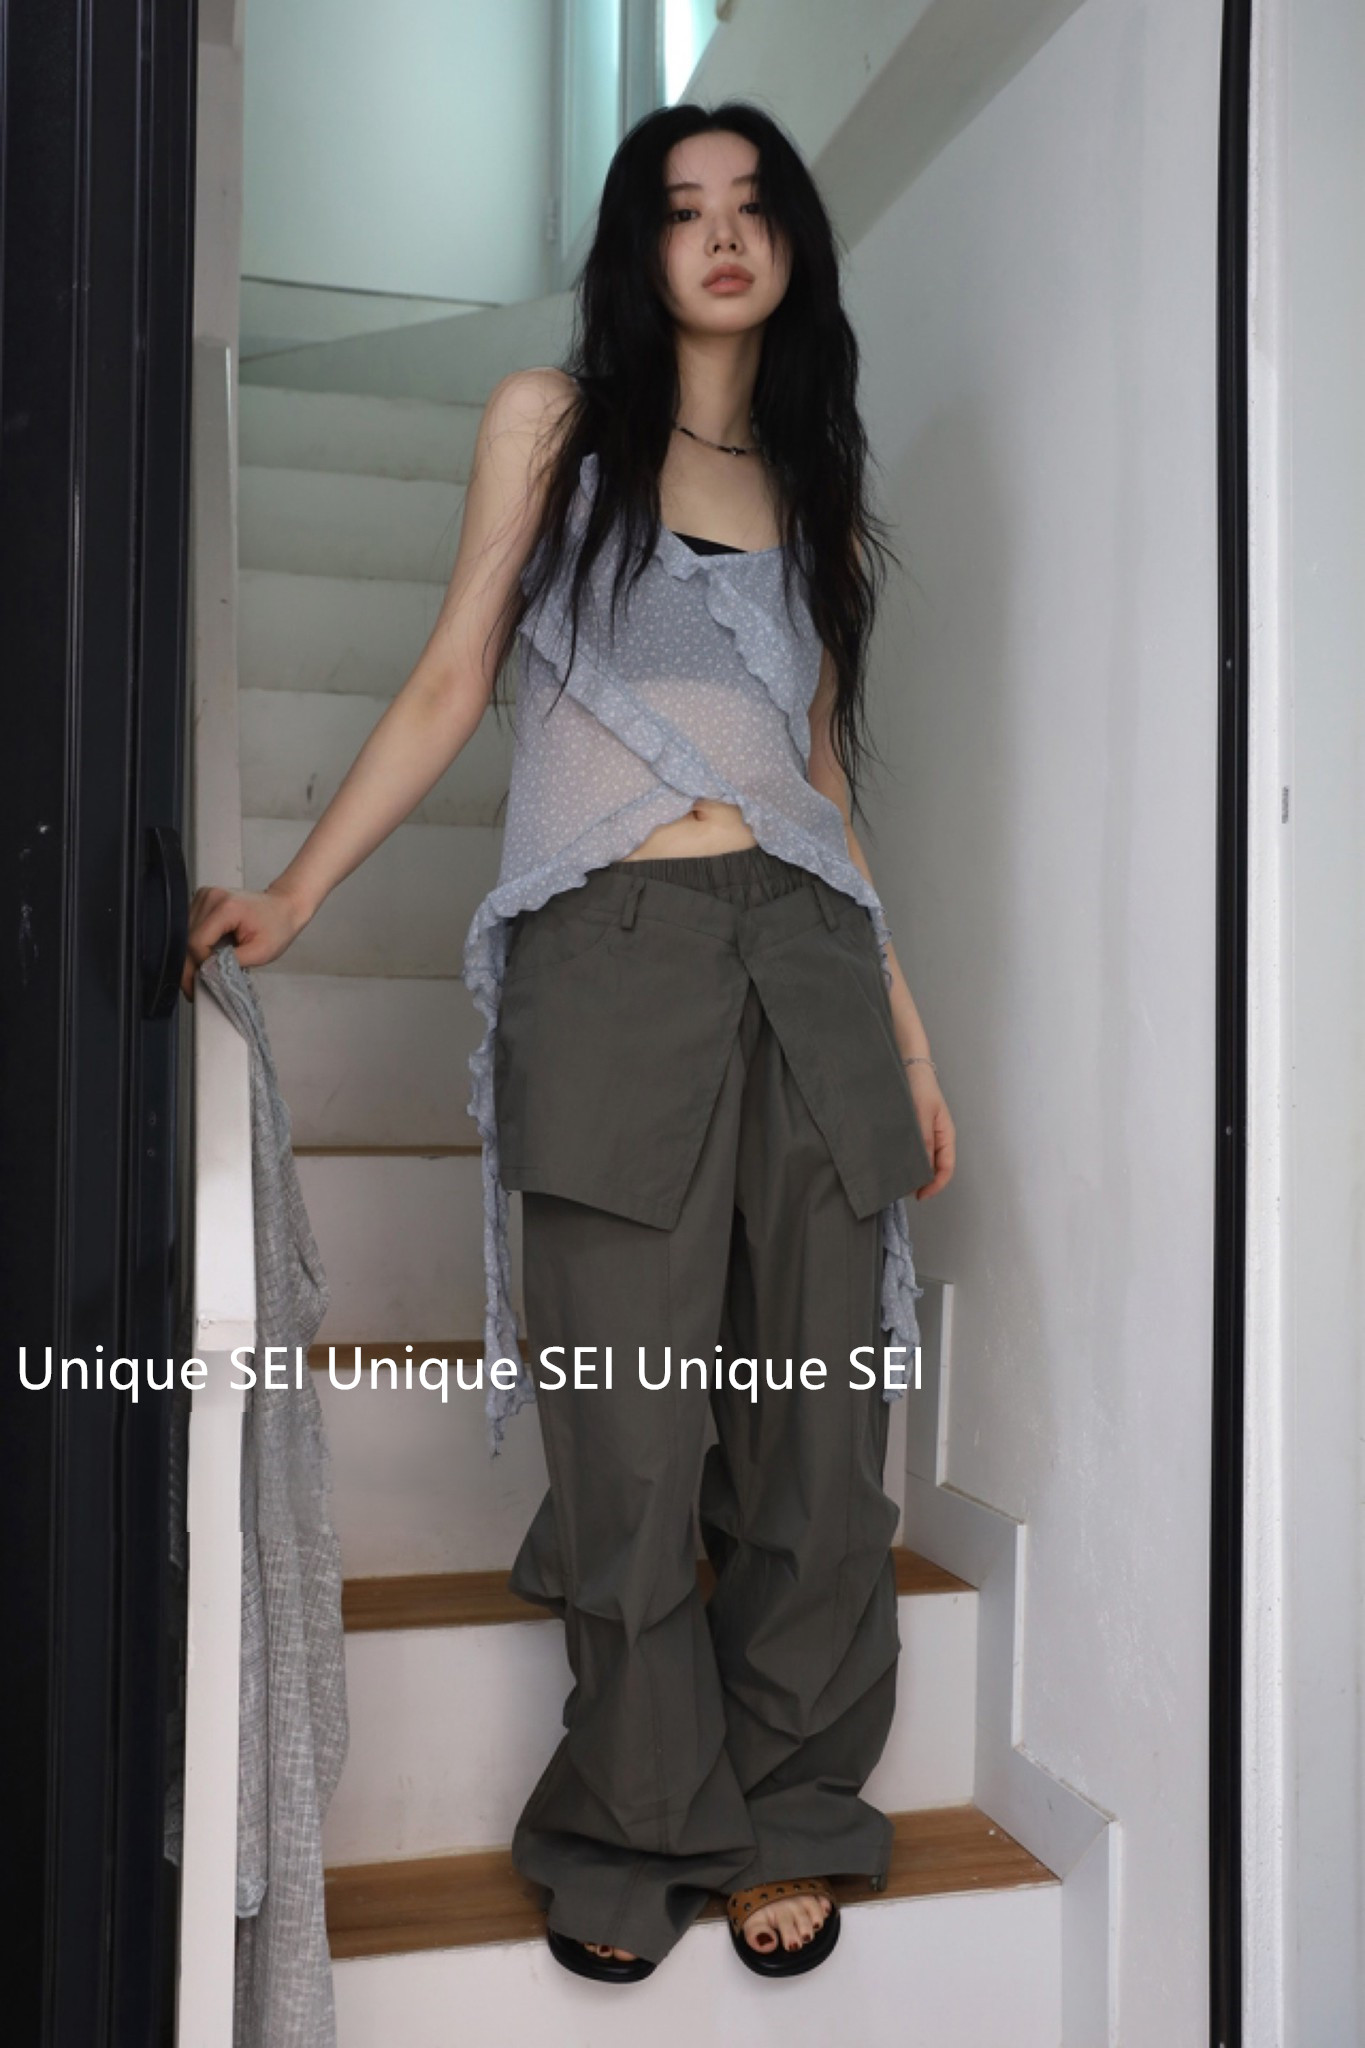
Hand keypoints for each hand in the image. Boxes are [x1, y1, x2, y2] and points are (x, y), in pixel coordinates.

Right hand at [180, 880, 311, 1000]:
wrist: (284, 907)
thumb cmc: (277, 926)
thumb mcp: (261, 952)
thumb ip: (232, 963)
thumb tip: (208, 972)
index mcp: (227, 908)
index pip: (197, 941)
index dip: (200, 963)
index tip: (208, 977)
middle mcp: (211, 897)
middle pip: (186, 937)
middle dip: (190, 964)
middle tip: (193, 988)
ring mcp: (205, 896)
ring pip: (184, 933)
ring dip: (190, 955)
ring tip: (198, 973)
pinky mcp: (203, 899)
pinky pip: (190, 926)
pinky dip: (194, 943)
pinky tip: (202, 956)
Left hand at [904, 1063, 954, 1198]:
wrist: (907, 1065)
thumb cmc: (919, 1088)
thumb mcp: (921, 1117)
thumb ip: (922, 1143)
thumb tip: (922, 1171)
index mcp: (945, 1136)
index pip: (946, 1169)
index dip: (935, 1186)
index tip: (919, 1196)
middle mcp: (936, 1138)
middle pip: (933, 1167)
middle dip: (921, 1181)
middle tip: (901, 1189)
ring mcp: (924, 1133)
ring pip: (921, 1159)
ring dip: (911, 1170)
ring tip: (895, 1178)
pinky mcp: (911, 1129)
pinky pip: (911, 1149)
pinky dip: (903, 1158)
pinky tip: (891, 1161)